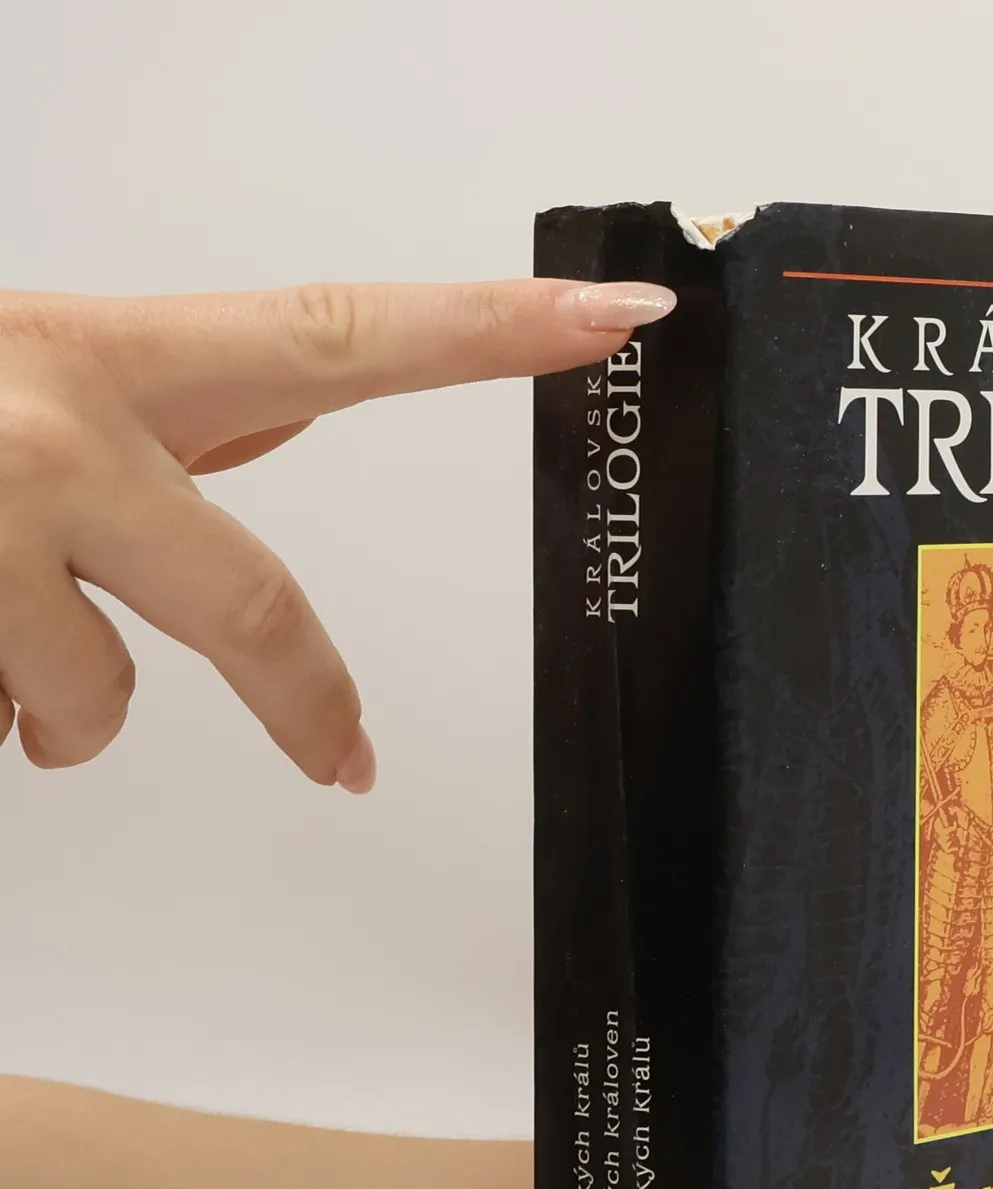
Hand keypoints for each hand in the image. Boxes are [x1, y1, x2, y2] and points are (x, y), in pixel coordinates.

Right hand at [0, 277, 673, 785]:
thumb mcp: (26, 373)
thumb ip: (168, 407)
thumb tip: (302, 408)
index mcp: (97, 355)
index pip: (335, 335)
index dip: (486, 335)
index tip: (622, 317)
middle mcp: (48, 427)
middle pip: (254, 609)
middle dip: (300, 698)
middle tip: (342, 757)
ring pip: (89, 705)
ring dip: (47, 704)